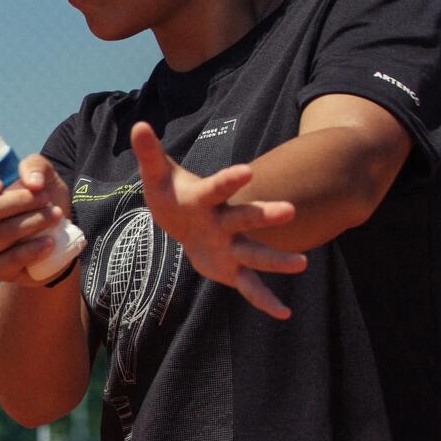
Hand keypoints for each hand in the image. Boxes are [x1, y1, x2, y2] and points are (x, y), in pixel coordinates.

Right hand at [0, 156, 74, 285]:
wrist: (58, 240)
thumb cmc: (42, 202)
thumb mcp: (43, 177)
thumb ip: (36, 166)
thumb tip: (33, 182)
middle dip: (19, 201)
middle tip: (44, 197)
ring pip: (1, 233)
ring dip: (32, 222)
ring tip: (55, 215)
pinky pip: (11, 259)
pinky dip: (33, 249)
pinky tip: (49, 241)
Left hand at [129, 121, 306, 319]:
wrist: (184, 220)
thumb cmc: (173, 194)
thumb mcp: (157, 176)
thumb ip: (150, 154)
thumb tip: (138, 126)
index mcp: (206, 198)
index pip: (216, 187)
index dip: (229, 179)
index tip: (246, 171)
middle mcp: (225, 221)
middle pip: (244, 218)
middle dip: (264, 216)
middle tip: (289, 210)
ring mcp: (231, 245)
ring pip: (254, 253)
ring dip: (275, 260)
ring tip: (301, 265)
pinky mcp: (231, 268)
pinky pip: (249, 285)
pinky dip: (264, 299)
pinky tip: (283, 314)